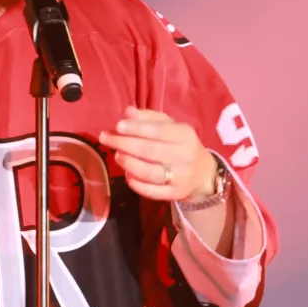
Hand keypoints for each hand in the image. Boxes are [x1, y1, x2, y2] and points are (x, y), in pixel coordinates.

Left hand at [100, 107, 217, 203]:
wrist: (202, 173)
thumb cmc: (180, 144)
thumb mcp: (169, 126)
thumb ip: (148, 118)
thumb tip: (127, 112)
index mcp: (185, 135)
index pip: (158, 131)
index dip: (136, 128)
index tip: (118, 126)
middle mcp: (185, 156)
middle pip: (150, 151)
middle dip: (125, 144)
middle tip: (106, 138)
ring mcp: (180, 177)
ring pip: (150, 172)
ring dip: (129, 163)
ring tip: (116, 155)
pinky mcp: (174, 194)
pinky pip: (151, 191)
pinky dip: (135, 183)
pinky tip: (126, 174)